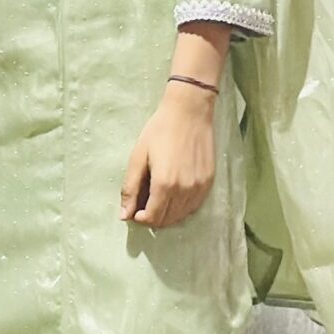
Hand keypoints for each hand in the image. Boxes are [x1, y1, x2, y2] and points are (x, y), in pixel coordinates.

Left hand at [120, 87, 217, 229]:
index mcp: (164, 184)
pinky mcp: (209, 182)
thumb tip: (124, 215)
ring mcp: (199, 188)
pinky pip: (194, 206)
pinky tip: (174, 196)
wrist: (189, 113)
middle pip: (167, 220)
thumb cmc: (160, 131)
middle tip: (144, 205)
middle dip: (153, 218)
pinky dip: (182, 207)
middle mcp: (184, 190)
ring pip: (181, 215)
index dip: (141, 219)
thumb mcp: (138, 157)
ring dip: (168, 214)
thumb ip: (130, 188)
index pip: (153, 218)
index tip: (135, 211)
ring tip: (157, 200)